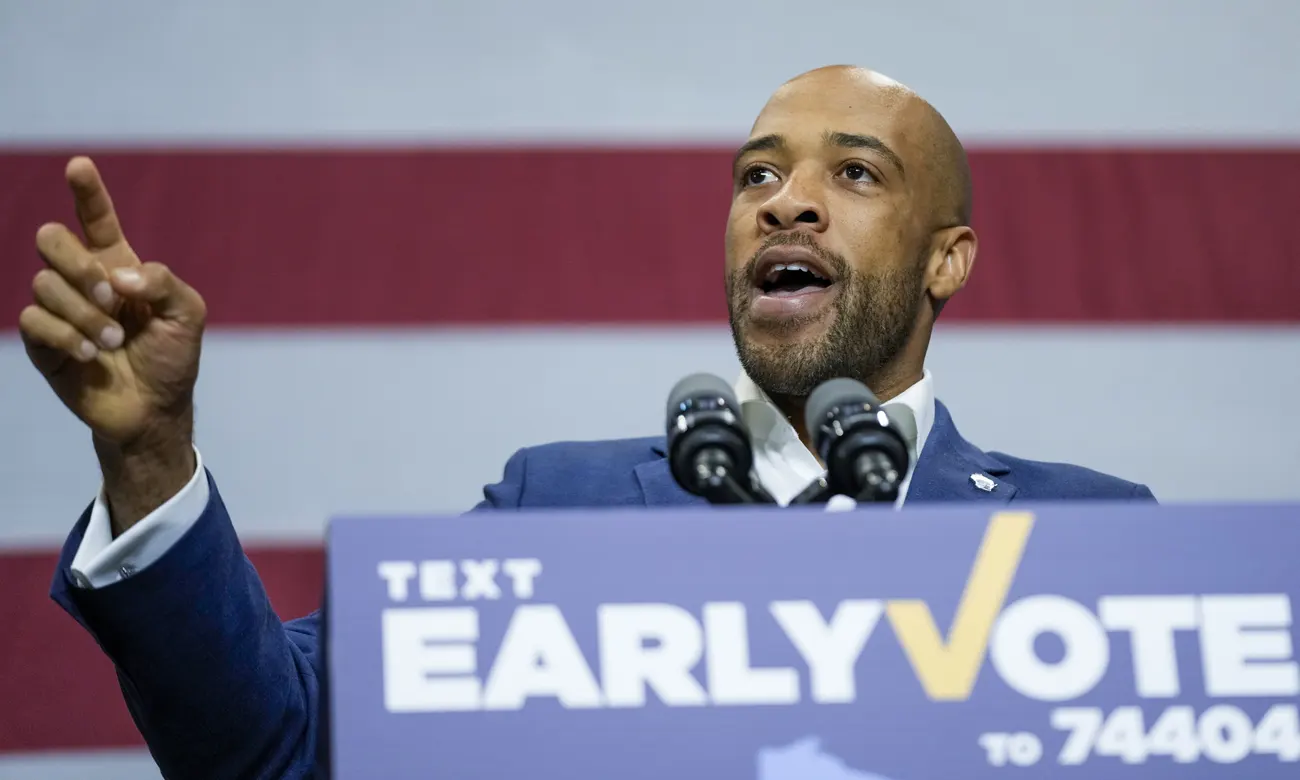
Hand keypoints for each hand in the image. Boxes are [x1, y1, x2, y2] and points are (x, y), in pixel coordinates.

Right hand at [19, 157, 206, 528]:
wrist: (154, 409)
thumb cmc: (171, 358)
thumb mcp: (186, 314)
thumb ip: (162, 282)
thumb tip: (119, 273)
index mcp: (118, 266)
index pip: (96, 220)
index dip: (87, 192)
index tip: (79, 165)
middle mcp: (83, 281)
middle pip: (52, 240)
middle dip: (77, 263)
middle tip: (111, 297)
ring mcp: (59, 310)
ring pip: (44, 285)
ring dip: (83, 313)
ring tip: (113, 342)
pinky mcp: (43, 342)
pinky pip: (33, 320)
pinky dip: (64, 334)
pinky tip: (89, 353)